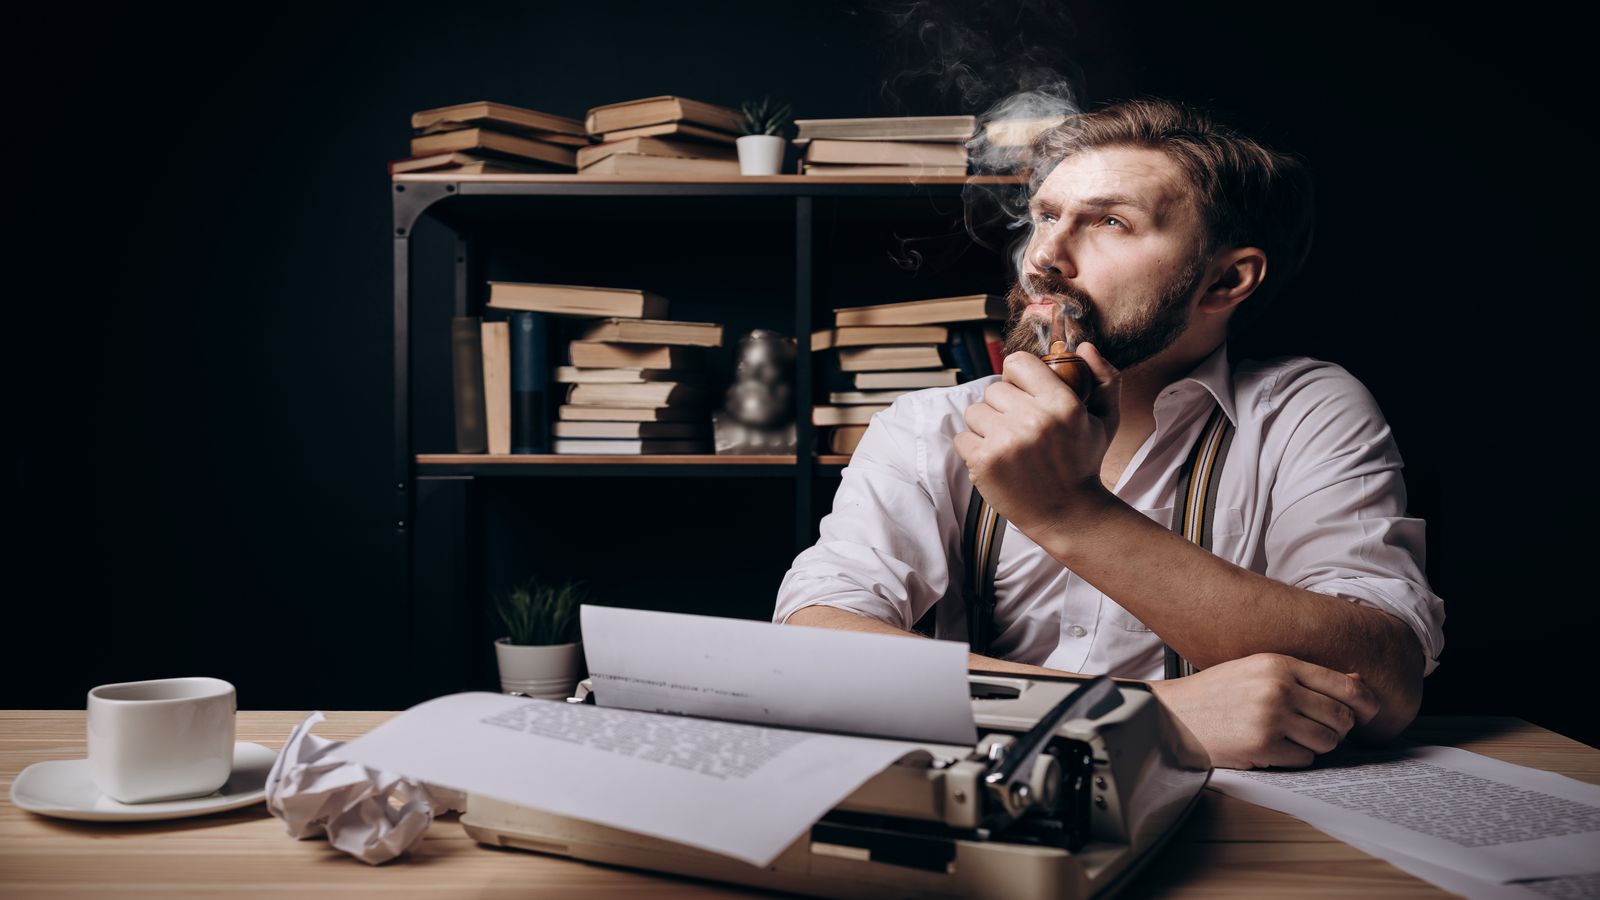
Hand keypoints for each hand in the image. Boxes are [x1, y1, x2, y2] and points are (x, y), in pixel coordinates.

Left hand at [951, 344, 1121, 537]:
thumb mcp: (1106, 419)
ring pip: (975, 412)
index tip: (1024, 393)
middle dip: (1003, 406)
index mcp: (1061, 403)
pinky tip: (996, 460)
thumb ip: (1104, 378)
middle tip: (1020, 428)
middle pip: (993, 389)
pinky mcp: (984, 462)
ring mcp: (1006, 441)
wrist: (1068, 514)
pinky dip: (973, 448)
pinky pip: (962, 437)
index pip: (1017, 363)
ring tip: (1008, 445)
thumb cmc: (1083, 462)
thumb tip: (1083, 347)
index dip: (1017, 376)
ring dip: (986, 426)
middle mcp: (1033, 419)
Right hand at [1148, 653, 1379, 768]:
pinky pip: (1305, 759)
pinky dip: (1295, 757)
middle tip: (1321, 728)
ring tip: (1295, 738)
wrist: (1175, 714)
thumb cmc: (1217, 692)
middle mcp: (1279, 688)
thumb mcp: (1259, 670)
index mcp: (1279, 664)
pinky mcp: (1263, 746)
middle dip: (1338, 728)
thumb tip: (1358, 682)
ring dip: (1318, 744)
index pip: (1345, 685)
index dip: (1365, 702)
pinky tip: (1274, 747)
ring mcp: (1271, 718)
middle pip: (1341, 717)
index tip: (1369, 712)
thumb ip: (1305, 676)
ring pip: (1327, 741)